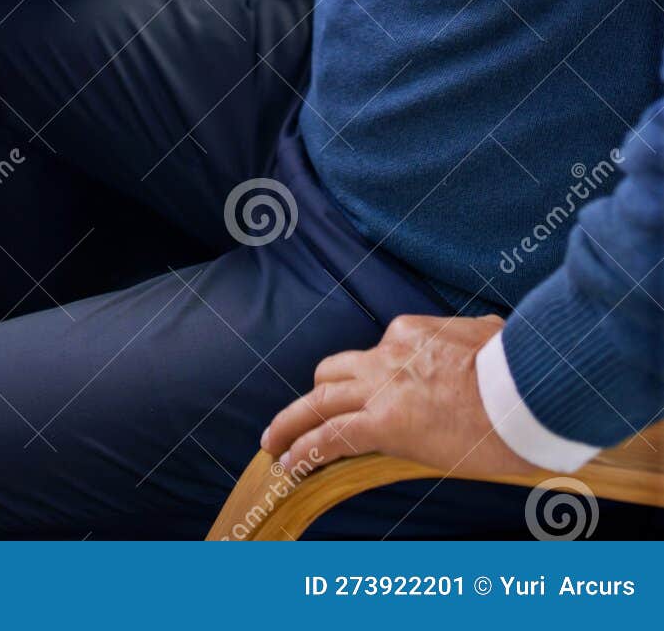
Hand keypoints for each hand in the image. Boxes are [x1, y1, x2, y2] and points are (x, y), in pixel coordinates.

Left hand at [261, 314, 537, 479]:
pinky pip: (330, 437)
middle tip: (302, 415)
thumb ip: (478, 336)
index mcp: (411, 334)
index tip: (373, 400)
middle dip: (318, 395)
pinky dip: (304, 449)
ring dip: (292, 422)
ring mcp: (381, 389)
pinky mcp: (384, 424)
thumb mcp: (493, 335)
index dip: (370, 379)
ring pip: (319, 402)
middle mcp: (387, 355)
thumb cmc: (521, 370)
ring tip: (273, 442)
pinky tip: (289, 464)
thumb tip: (490, 337)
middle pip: (334, 373)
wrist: (525, 390)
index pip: (376, 355)